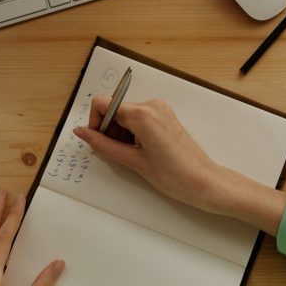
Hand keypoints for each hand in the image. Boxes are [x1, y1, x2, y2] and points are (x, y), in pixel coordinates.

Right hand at [73, 96, 285, 234]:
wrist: (204, 182)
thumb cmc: (173, 175)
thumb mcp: (132, 162)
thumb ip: (103, 145)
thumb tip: (81, 132)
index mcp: (142, 113)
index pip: (102, 103)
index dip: (95, 123)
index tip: (100, 142)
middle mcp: (151, 104)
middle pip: (114, 109)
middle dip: (109, 131)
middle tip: (121, 154)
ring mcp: (160, 109)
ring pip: (125, 114)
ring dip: (121, 133)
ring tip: (134, 155)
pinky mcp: (164, 115)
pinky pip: (138, 118)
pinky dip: (132, 133)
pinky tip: (142, 151)